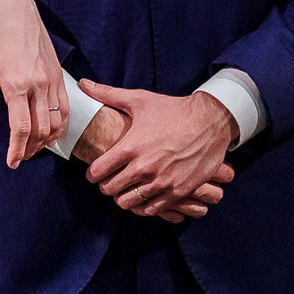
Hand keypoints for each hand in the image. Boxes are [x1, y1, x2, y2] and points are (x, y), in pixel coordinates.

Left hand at [0, 0, 68, 165]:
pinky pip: (66, 108)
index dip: (17, 150)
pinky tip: (49, 132)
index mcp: (16, 85)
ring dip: (45, 140)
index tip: (12, 162)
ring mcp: (52, 80)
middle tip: (19, 157)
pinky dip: (59, 125)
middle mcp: (38, 85)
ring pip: (57, 122)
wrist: (14, 11)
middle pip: (40, 130)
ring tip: (32, 147)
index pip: (21, 129)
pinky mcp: (60, 76)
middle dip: (29, 149)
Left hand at [71, 106, 220, 213]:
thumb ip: (108, 94)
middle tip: (110, 180)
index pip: (97, 171)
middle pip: (110, 189)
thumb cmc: (173, 110)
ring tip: (126, 189)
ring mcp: (161, 182)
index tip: (95, 172)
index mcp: (130, 147)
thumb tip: (83, 83)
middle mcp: (144, 167)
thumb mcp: (140, 100)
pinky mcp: (178, 192)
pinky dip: (144, 206)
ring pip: (128, 203)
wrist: (211, 122)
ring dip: (123, 197)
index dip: (92, 173)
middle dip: (106, 185)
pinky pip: (151, 210)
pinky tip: (144, 196)